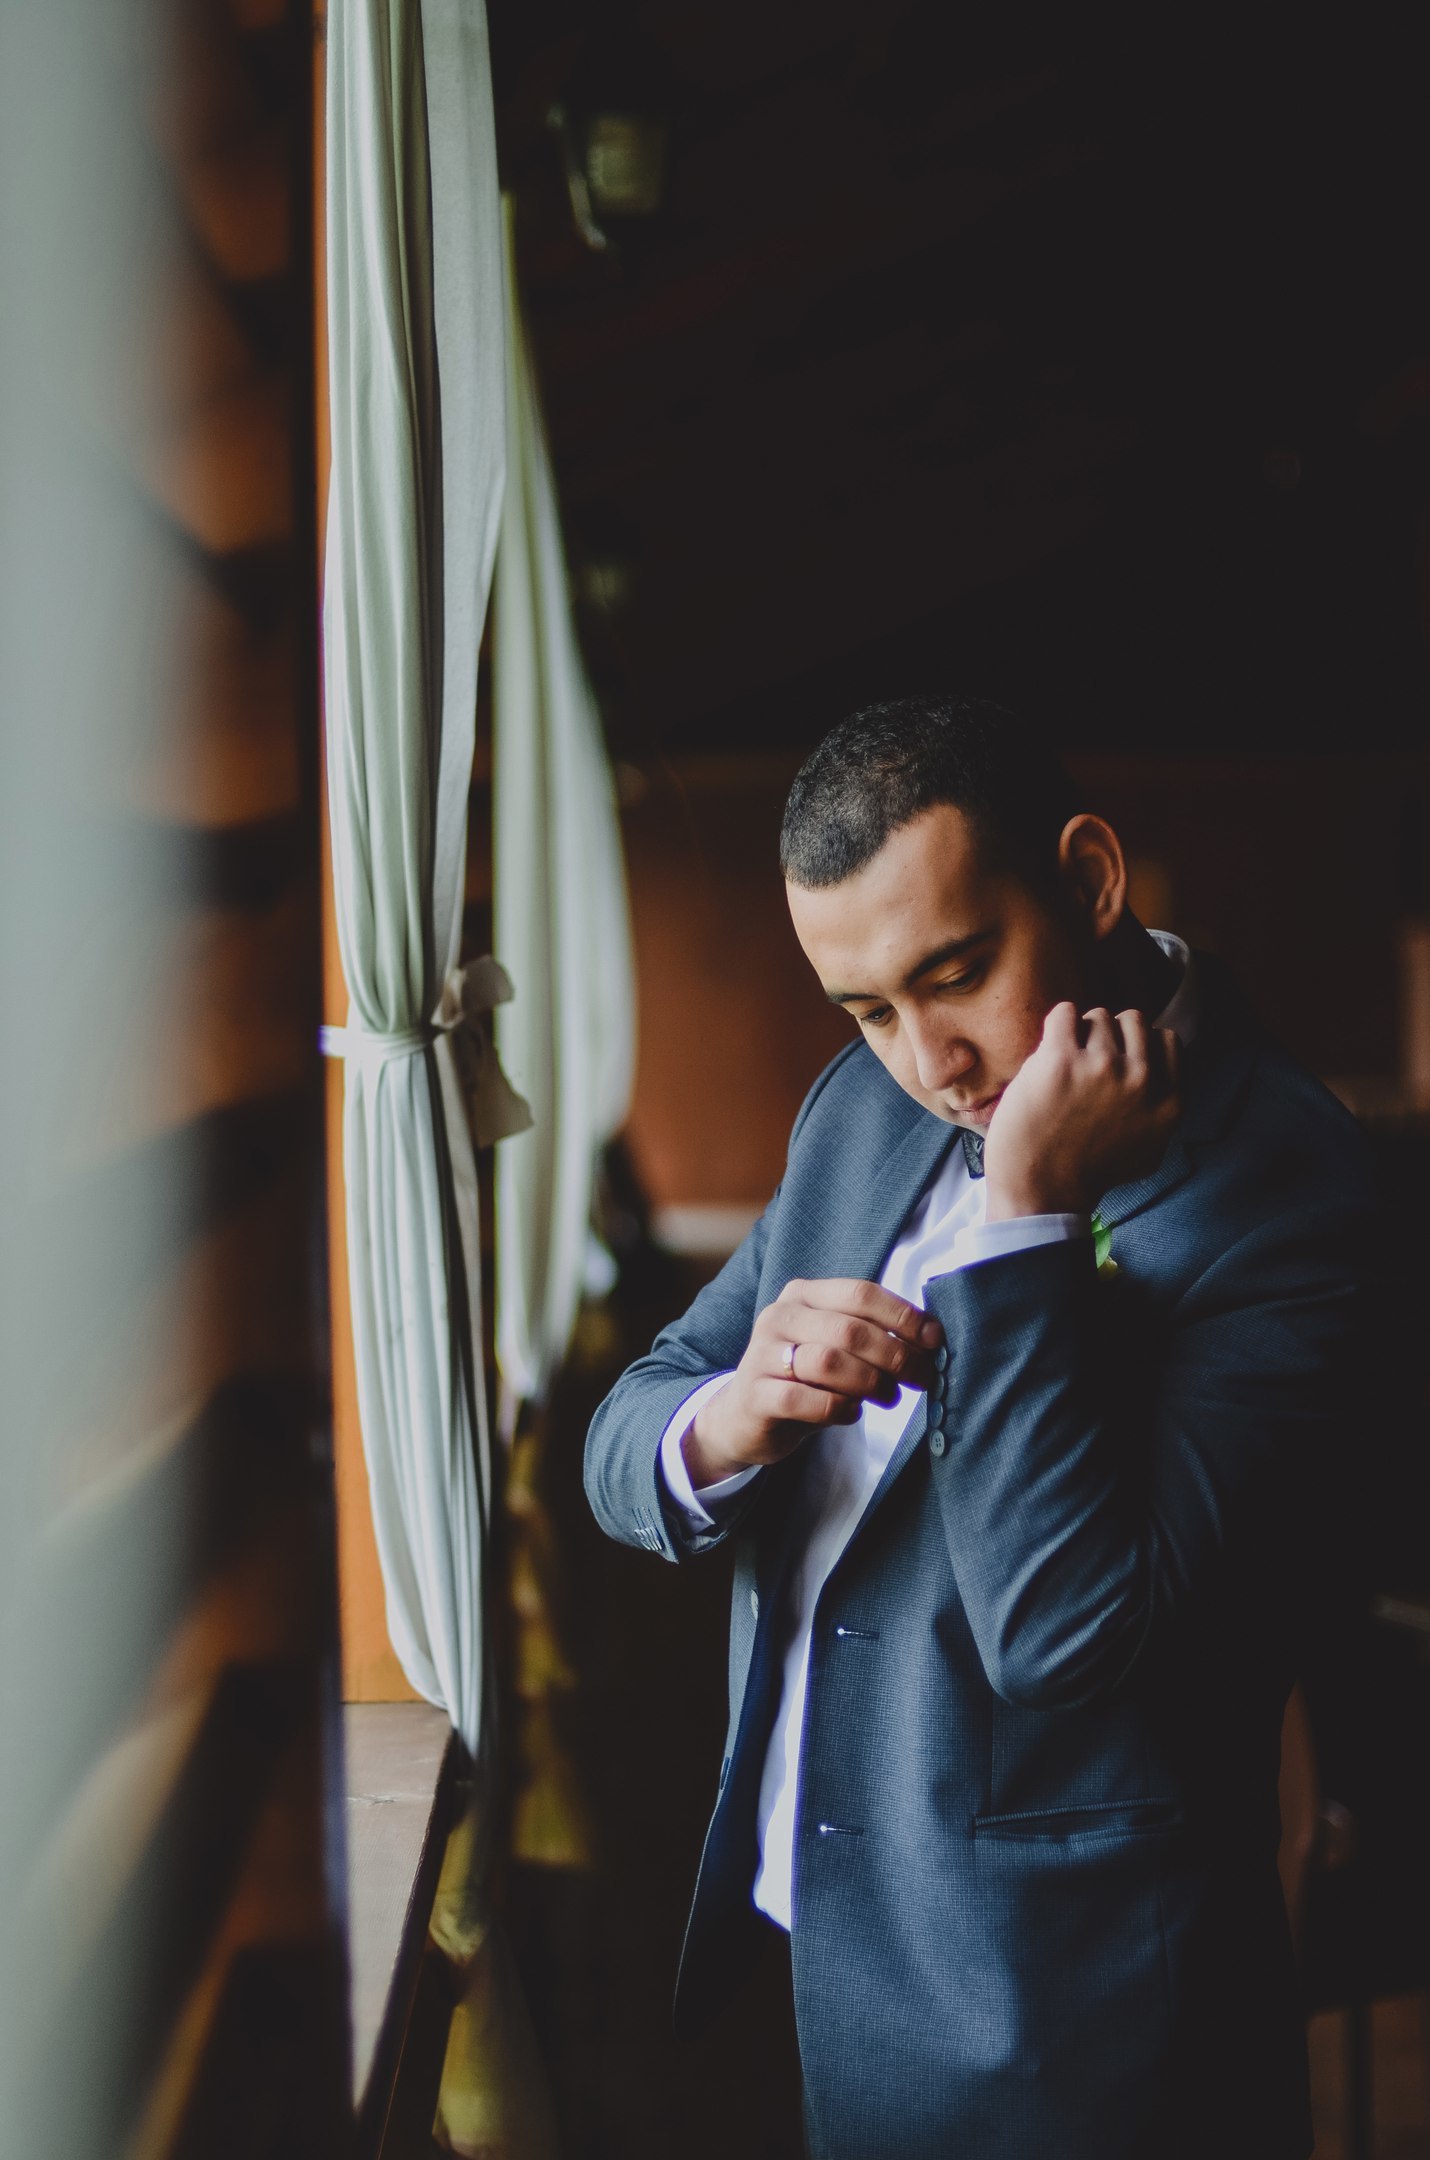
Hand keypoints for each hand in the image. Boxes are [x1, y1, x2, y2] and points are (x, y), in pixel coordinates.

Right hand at [684, 1278, 942, 1486]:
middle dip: (895, 1356)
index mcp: (802, 1295)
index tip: (935, 1340)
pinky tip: (851, 1413)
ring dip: (870, 1383)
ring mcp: (762, 1355)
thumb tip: (930, 1341)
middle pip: (849, 1329)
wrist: (744, 1417)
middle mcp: (779, 1317)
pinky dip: (838, 1408)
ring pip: (828, 1362)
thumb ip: (870, 1335)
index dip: (903, 1315)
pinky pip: (805, 1399)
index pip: (860, 1293)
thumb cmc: (803, 1378)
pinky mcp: (755, 1395)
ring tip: (888, 1397)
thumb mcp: (833, 1347)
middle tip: (920, 1378)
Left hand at [983, 1004, 1180, 1222]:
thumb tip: (1162, 1072)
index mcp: (1169, 1099)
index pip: (1167, 1038)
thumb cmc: (1091, 1173)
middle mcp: (1142, 1079)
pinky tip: (1051, 1049)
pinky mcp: (1061, 1060)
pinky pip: (1065, 1013)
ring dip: (1081, 1035)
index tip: (1120, 1059)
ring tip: (1067, 1064)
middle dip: (1111, 1035)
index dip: (1140, 1044)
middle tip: (1089, 1060)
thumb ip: (1163, 1109)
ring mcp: (1102, 1066)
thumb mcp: (1152, 1150)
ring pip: (1098, 1017)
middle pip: (1134, 1020)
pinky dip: (1058, 1024)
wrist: (1042, 1189)